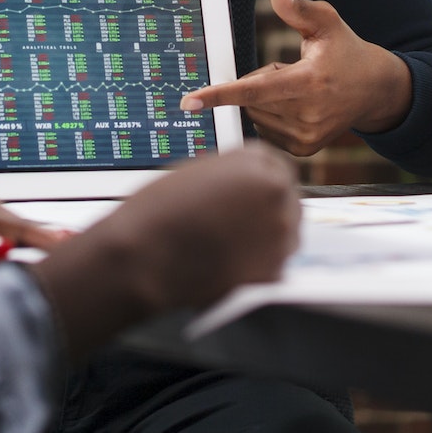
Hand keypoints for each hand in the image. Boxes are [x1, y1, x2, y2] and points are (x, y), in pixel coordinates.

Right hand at [28, 146, 300, 361]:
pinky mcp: (273, 271)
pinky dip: (258, 270)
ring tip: (230, 249)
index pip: (279, 169)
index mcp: (256, 162)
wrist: (143, 256)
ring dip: (267, 241)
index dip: (264, 185)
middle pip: (288, 201)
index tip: (254, 199)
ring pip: (287, 236)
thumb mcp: (198, 173)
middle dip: (270, 212)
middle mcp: (275, 192)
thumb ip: (232, 177)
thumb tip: (247, 190)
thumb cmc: (157, 213)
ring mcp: (278, 233)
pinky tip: (229, 269)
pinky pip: (275, 268)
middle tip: (242, 228)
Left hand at [177, 0, 410, 155]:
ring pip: (256, 114)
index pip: (256, 89)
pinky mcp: (305, 149)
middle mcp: (308, 114)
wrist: (376, 91)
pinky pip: (266, 129)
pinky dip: (272, 114)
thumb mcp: (327, 22)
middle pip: (252, 99)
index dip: (220, 94)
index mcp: (310, 82)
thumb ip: (298, 7)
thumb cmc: (347, 52)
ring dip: (266, 99)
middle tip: (290, 71)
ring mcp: (307, 137)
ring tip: (299, 88)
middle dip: (260, 80)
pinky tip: (299, 105)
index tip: (188, 101)